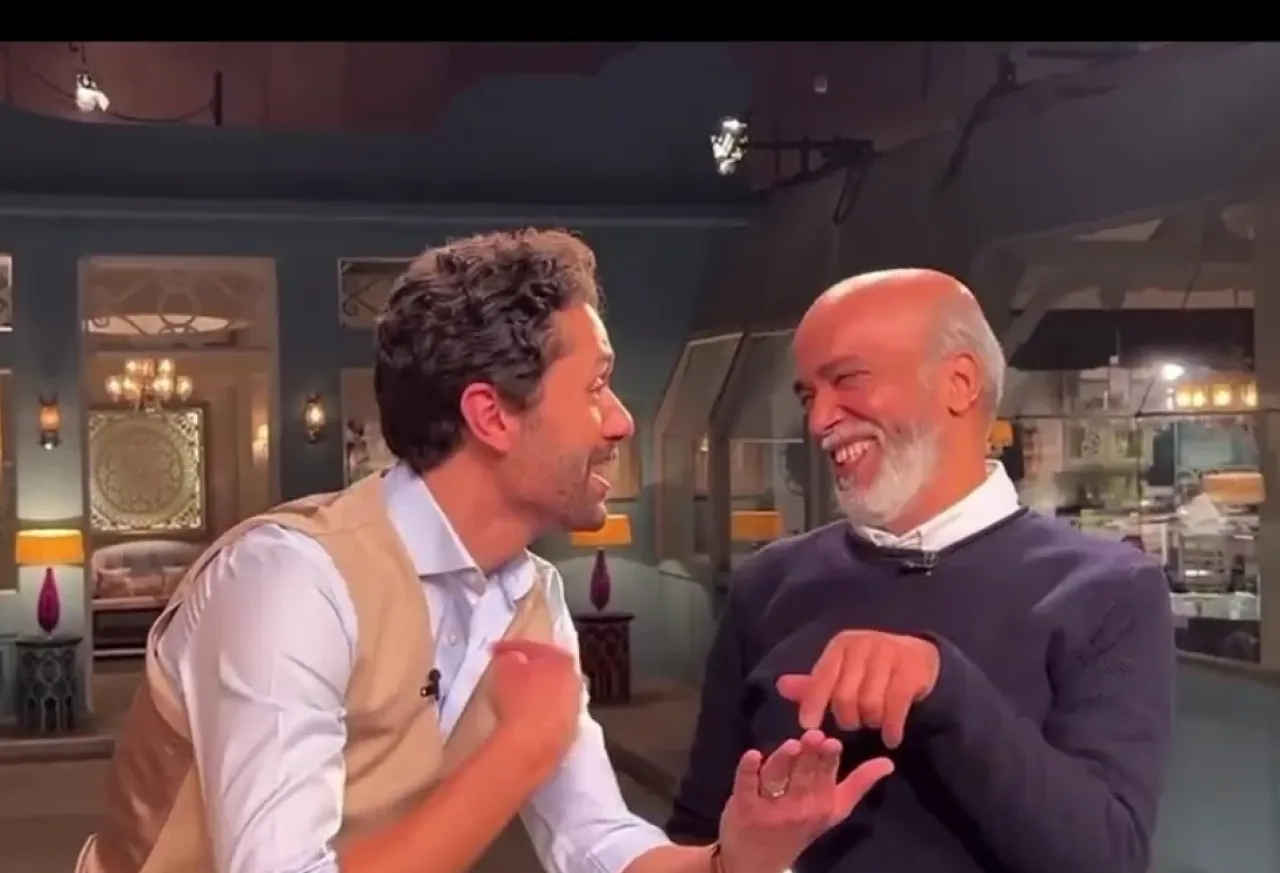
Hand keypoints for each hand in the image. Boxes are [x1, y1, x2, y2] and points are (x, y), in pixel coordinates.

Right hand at [489, 640, 581, 773]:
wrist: (530, 745)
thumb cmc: (517, 700)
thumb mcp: (504, 670)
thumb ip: (510, 659)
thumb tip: (514, 660)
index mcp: (561, 660)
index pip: (535, 648)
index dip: (511, 647)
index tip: (495, 651)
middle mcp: (575, 682)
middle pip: (551, 670)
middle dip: (533, 669)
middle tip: (513, 671)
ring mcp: (575, 709)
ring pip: (555, 695)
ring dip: (539, 694)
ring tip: (518, 698)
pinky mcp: (570, 734)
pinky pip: (553, 717)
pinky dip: (541, 715)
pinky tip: (526, 720)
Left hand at [718, 731, 892, 872]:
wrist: (758, 862)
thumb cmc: (800, 826)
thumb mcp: (834, 810)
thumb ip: (859, 784)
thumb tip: (888, 762)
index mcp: (822, 804)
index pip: (827, 776)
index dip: (828, 759)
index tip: (832, 742)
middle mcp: (798, 807)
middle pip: (804, 774)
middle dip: (809, 755)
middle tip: (814, 736)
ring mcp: (770, 807)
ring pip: (777, 777)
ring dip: (784, 760)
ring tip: (793, 745)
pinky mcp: (743, 806)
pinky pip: (745, 785)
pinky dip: (748, 769)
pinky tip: (752, 754)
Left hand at [776, 631, 939, 747]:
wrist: (918, 654)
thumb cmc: (871, 667)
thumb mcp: (842, 671)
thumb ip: (814, 684)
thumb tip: (780, 686)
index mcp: (841, 646)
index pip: (822, 677)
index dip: (813, 704)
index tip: (807, 727)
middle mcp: (864, 645)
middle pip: (845, 696)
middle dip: (846, 718)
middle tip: (852, 724)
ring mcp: (890, 655)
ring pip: (869, 704)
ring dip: (869, 722)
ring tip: (872, 723)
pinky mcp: (912, 671)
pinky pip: (895, 708)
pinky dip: (891, 728)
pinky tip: (891, 739)